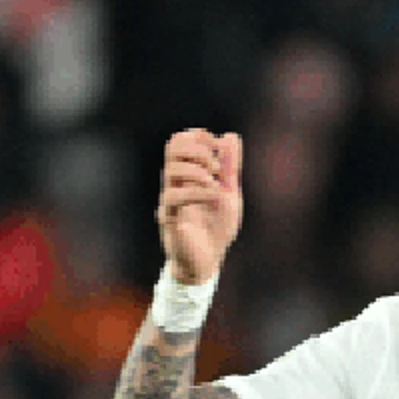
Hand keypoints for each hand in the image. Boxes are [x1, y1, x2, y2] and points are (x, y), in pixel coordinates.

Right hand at [158, 129, 245, 286]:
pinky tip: (214, 196)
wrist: (208, 262)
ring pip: (171, 170)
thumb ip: (229, 167)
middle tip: (215, 166)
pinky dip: (197, 191)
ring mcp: (170, 200)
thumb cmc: (215, 229)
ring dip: (198, 171)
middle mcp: (175, 183)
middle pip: (172, 147)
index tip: (217, 147)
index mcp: (186, 174)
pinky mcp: (169, 218)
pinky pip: (173, 197)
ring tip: (215, 184)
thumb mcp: (229, 193)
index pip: (180, 141)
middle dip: (197, 148)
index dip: (198, 136)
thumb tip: (229, 136)